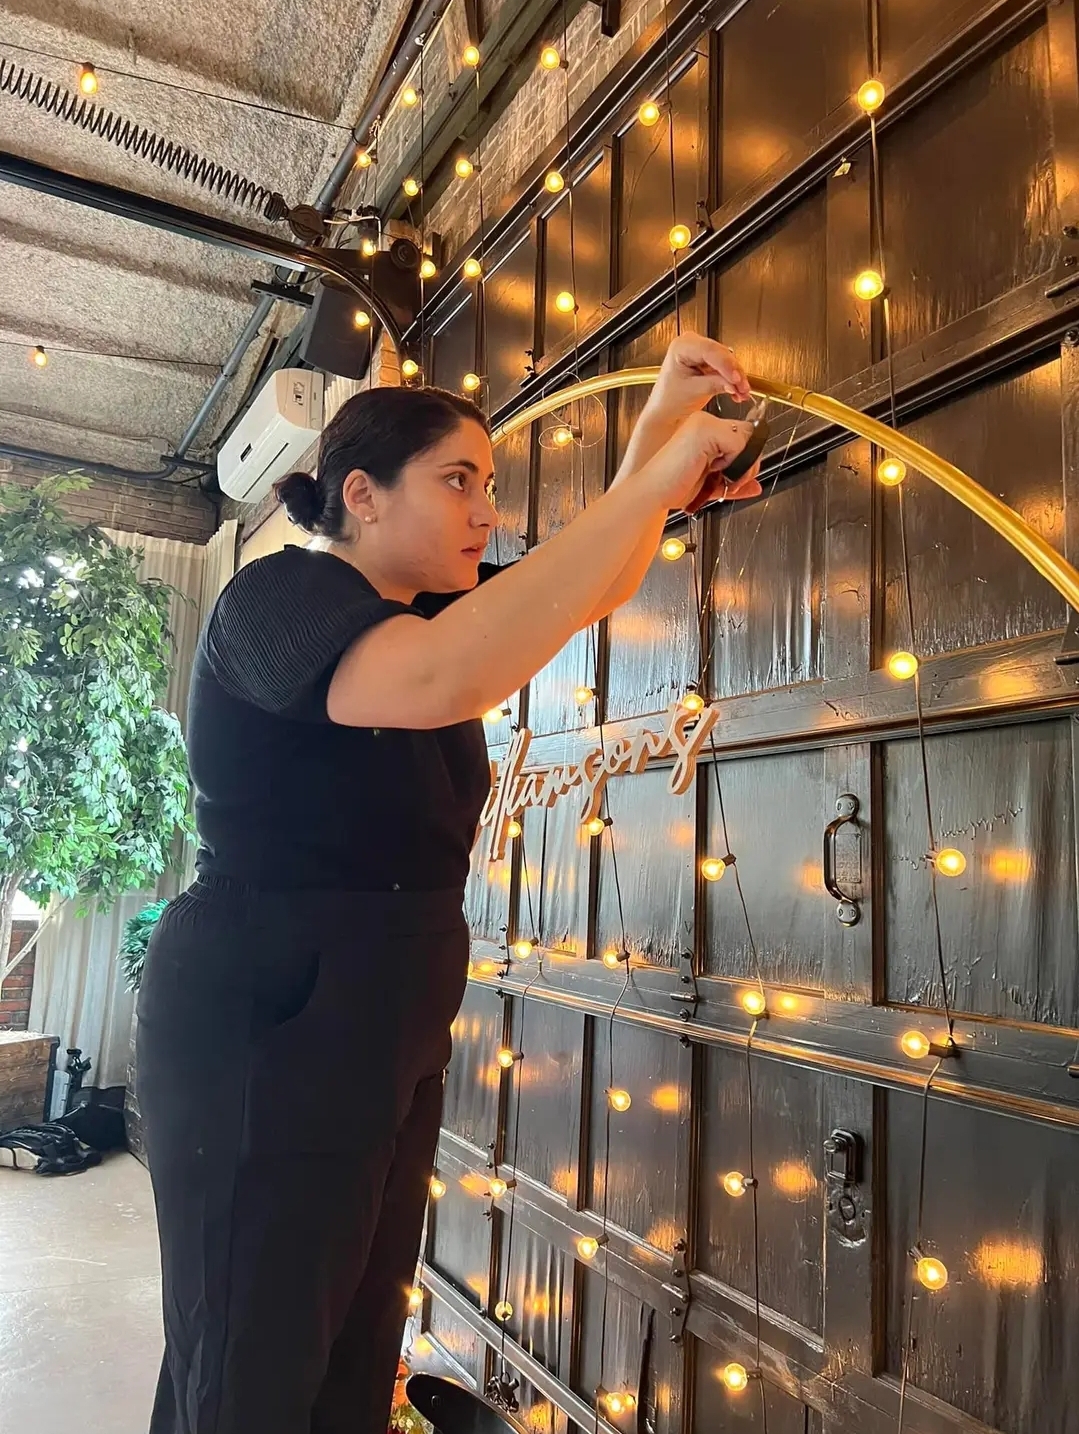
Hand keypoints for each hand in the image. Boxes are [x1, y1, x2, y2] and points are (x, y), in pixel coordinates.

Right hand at [640, 412, 761, 512]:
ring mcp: (705, 423)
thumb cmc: (673, 487)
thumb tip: (756, 486)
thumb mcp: (712, 485)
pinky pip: (740, 444)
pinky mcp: (706, 430)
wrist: (652, 492)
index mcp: (704, 430)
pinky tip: (713, 471)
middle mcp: (704, 422)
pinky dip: (733, 463)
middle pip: (750, 435)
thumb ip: (735, 483)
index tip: (731, 479)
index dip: (745, 460)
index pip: (742, 436)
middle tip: (729, 482)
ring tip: (720, 478)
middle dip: (748, 464)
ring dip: (742, 465)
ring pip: (748, 438)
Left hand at [645, 333, 752, 426]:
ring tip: (742, 393)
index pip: (709, 351)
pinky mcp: (709, 362)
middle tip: (743, 388)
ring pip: (727, 361)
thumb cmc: (668, 400)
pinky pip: (726, 368)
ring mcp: (701, 352)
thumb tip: (734, 383)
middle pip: (721, 354)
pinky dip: (733, 381)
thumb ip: (715, 384)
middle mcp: (692, 344)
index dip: (726, 365)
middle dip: (734, 373)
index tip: (736, 378)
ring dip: (736, 378)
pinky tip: (737, 392)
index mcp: (681, 346)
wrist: (665, 411)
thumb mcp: (693, 391)